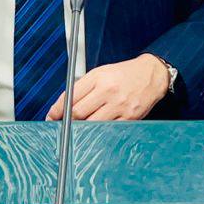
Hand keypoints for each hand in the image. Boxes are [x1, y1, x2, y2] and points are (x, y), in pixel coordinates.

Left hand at [46, 54, 168, 121]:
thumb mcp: (100, 73)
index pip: (70, 96)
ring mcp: (119, 105)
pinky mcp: (129, 117)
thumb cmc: (124, 74)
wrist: (152, 75)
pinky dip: (98, 131)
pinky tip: (95, 129)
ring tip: (77, 128)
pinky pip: (108, 129)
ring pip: (91, 124)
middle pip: (78, 112)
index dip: (57, 109)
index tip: (52, 116)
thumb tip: (64, 105)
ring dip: (81, 128)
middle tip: (62, 124)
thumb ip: (82, 87)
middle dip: (67, 120)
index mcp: (98, 77)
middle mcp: (108, 91)